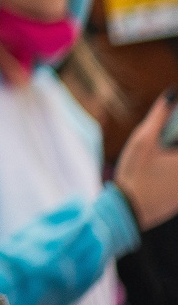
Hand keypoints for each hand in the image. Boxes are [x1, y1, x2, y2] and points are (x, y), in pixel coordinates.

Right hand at [114, 94, 177, 229]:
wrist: (130, 209)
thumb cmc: (135, 173)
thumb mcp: (143, 140)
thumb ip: (159, 116)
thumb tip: (171, 94)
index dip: (175, 124)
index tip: (170, 123)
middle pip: (176, 146)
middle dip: (171, 138)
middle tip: (164, 136)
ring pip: (176, 163)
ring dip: (168, 153)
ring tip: (160, 152)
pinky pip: (176, 176)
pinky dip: (170, 169)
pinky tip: (159, 169)